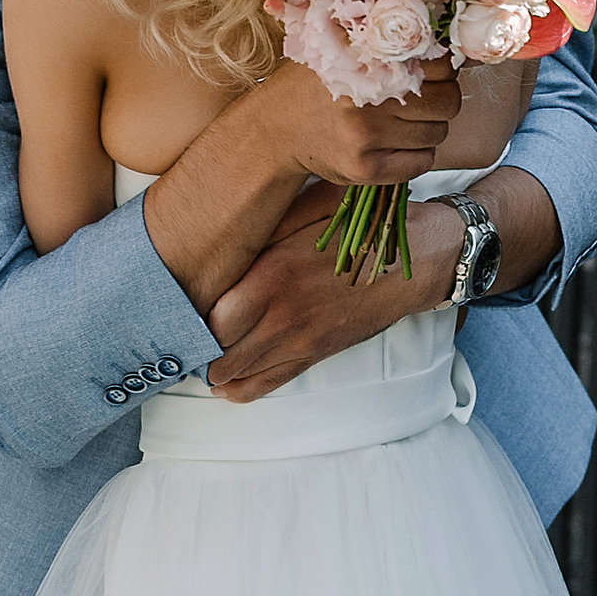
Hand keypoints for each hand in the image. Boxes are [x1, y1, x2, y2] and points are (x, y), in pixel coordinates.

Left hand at [203, 184, 461, 401]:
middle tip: (181, 334)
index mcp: (275, 274)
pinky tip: (224, 381)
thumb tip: (225, 232)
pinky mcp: (316, 354)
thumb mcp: (312, 207)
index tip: (179, 307)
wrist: (416, 261)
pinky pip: (267, 385)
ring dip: (214, 367)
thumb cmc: (363, 225)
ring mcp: (300, 340)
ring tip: (200, 354)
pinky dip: (239, 388)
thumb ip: (267, 222)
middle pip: (218, 349)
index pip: (212, 314)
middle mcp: (283, 314)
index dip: (190, 315)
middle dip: (197, 344)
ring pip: (236, 373)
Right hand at [244, 57, 461, 186]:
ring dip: (429, 127)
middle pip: (447, 103)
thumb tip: (437, 30)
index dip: (442, 68)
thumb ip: (381, 38)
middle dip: (442, 99)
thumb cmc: (313, 84)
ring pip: (437, 133)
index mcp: (365, 64)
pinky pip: (422, 162)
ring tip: (404, 121)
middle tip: (423, 98)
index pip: (441, 65)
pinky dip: (418, 153)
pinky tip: (398, 143)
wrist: (275, 131)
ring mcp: (366, 140)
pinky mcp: (365, 170)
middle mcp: (367, 103)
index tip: (431, 70)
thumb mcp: (340, 46)